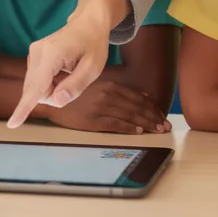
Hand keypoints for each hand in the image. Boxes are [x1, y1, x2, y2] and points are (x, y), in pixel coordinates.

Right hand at [9, 15, 111, 127]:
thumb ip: (75, 86)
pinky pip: (36, 80)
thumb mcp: (93, 68)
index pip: (36, 87)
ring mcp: (32, 53)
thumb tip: (55, 101)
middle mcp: (37, 53)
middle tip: (73, 80)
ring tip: (68, 73)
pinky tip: (60, 71)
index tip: (12, 124)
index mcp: (52, 55)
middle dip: (53, 94)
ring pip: (35, 86)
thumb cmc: (93, 44)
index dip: (25, 107)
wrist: (87, 22)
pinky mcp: (32, 55)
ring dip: (51, 88)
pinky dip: (48, 82)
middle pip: (36, 90)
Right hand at [47, 81, 170, 134]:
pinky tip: (139, 132)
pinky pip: (115, 125)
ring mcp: (100, 108)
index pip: (137, 98)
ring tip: (158, 130)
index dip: (152, 107)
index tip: (162, 115)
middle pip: (137, 107)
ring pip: (129, 116)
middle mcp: (107, 95)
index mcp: (110, 85)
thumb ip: (119, 90)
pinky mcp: (92, 120)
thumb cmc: (77, 92)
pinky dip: (129, 128)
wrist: (51, 98)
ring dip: (146, 124)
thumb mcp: (99, 85)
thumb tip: (143, 96)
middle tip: (166, 126)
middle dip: (153, 117)